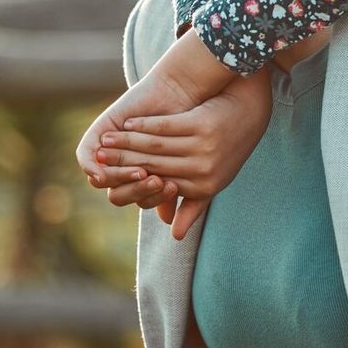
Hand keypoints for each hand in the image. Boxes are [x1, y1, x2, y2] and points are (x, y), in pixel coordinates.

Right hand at [87, 71, 272, 239]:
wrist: (248, 111)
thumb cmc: (227, 148)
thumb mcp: (215, 180)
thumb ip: (193, 206)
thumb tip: (175, 235)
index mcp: (202, 187)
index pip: (156, 188)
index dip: (132, 182)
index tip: (111, 176)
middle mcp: (204, 171)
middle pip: (152, 167)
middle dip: (122, 161)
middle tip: (99, 156)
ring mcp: (204, 148)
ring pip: (155, 146)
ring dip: (126, 142)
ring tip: (107, 139)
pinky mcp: (203, 125)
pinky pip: (165, 126)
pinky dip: (144, 125)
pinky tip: (128, 122)